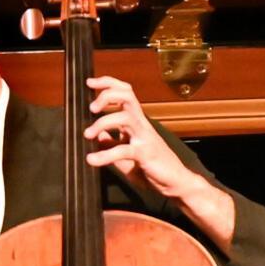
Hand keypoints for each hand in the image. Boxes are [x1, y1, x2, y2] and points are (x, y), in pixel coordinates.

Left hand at [82, 76, 235, 249]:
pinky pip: (124, 150)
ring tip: (88, 134)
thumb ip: (112, 145)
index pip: (125, 93)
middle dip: (107, 95)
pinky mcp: (146, 154)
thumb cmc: (153, 168)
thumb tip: (97, 136)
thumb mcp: (126, 155)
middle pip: (127, 96)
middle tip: (91, 108)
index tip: (90, 82)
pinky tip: (92, 161)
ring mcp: (145, 138)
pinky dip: (105, 155)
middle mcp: (141, 125)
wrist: (176, 183)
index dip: (108, 83)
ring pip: (125, 117)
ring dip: (102, 122)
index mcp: (137, 122)